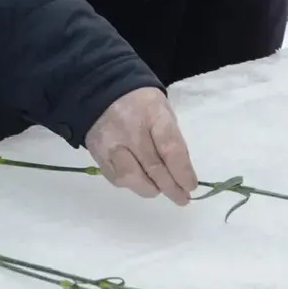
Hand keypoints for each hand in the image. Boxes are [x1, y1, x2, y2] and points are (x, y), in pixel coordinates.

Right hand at [84, 88, 197, 205]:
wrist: (102, 90)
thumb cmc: (141, 103)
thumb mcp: (163, 111)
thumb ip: (171, 140)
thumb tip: (181, 174)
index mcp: (152, 112)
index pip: (170, 148)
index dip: (182, 172)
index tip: (191, 186)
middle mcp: (129, 128)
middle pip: (153, 167)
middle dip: (171, 188)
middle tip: (182, 198)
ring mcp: (109, 141)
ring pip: (131, 177)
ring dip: (150, 189)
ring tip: (159, 189)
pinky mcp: (96, 152)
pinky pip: (115, 177)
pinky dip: (131, 184)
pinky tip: (139, 180)